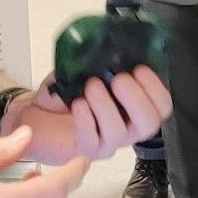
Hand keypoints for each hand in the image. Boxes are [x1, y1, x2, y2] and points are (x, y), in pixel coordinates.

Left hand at [7, 66, 171, 162]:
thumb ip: (99, 61)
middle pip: (149, 123)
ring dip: (106, 105)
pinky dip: (86, 119)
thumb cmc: (66, 90)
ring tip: (91, 85)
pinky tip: (77, 103)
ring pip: (119, 132)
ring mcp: (106, 141)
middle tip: (120, 79)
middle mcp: (126, 126)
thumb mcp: (84, 68)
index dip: (155, 87)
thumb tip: (107, 47)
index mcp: (133, 106)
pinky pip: (91, 139)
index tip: (139, 67)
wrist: (36, 112)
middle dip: (137, 99)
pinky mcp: (84, 150)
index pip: (161, 105)